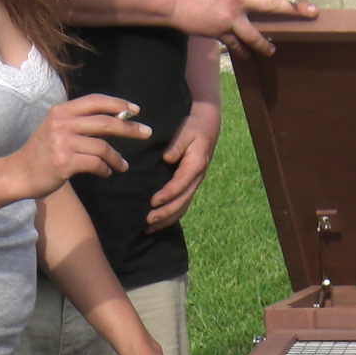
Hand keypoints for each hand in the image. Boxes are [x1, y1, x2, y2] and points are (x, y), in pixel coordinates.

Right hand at [0, 95, 148, 200]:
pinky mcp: (64, 163)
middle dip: (129, 128)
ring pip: (102, 147)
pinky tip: (106, 173)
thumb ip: (79, 123)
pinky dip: (105, 169)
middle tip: (146, 133)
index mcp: (61, 111)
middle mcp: (61, 124)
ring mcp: (62, 143)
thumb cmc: (41, 153)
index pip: (95, 101)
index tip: (135, 111)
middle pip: (104, 122)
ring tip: (123, 166)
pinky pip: (96, 164)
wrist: (18, 174)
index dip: (118, 104)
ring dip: (117, 158)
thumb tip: (114, 121)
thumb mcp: (55, 129)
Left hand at [147, 100, 218, 229]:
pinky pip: (182, 204)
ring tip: (149, 228)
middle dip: (165, 213)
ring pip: (182, 206)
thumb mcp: (185, 130)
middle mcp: (196, 177)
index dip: (168, 194)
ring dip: (167, 219)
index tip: (153, 202)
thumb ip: (176, 144)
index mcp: (196, 165)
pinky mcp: (189, 185)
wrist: (207, 125)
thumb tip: (167, 158)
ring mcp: (194, 183)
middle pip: (182, 200)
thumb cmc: (193, 127)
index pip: (181, 184)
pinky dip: (170, 215)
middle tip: (148, 221)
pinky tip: (158, 223)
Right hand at [165, 0, 315, 55]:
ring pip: (255, 33)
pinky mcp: (218, 31)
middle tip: (311, 13)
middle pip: (272, 5)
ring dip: (266, 43)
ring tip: (273, 50)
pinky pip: (235, 43)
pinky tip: (247, 55)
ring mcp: (229, 16)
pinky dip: (242, 49)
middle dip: (294, 9)